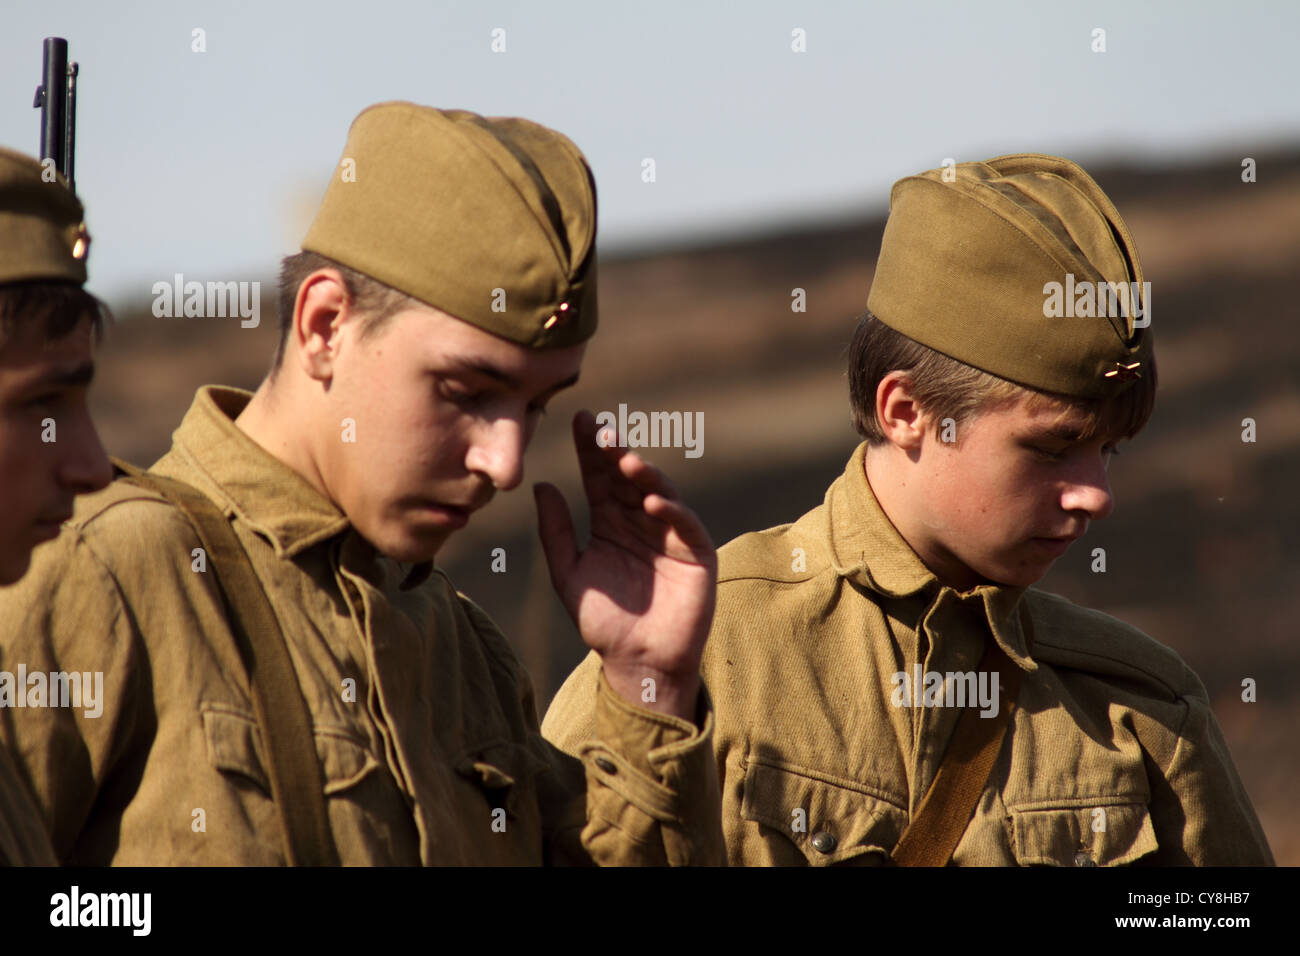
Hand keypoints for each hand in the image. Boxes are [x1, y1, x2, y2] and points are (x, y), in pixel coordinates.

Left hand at [534, 410, 716, 721]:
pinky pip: (685, 525)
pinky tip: (652, 500)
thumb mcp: (569, 573)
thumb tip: (541, 485)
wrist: (636, 661)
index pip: (600, 477)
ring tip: (626, 460)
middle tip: (601, 430)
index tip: (578, 420)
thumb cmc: (604, 621)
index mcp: (611, 522)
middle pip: (629, 478)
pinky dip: (672, 510)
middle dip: (616, 453)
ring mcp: (670, 534)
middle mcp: (641, 521)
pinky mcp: (696, 553)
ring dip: (645, 474)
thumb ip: (555, 532)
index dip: (590, 450)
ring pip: (659, 492)